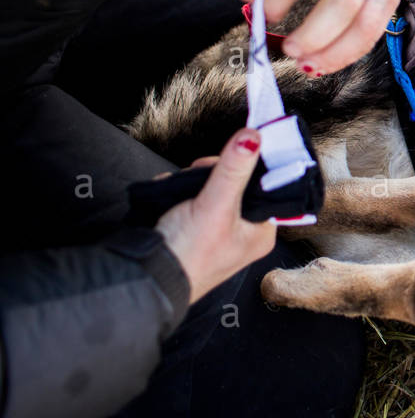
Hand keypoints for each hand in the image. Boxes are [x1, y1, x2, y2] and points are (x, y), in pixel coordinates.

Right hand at [155, 129, 276, 303]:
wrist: (147, 280)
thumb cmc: (188, 255)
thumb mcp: (216, 205)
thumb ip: (234, 170)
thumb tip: (253, 137)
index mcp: (261, 232)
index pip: (265, 186)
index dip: (247, 167)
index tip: (230, 157)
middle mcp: (244, 233)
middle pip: (236, 184)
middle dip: (211, 175)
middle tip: (198, 179)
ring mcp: (218, 232)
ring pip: (211, 189)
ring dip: (191, 183)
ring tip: (179, 190)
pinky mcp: (194, 230)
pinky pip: (192, 200)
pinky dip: (179, 194)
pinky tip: (170, 196)